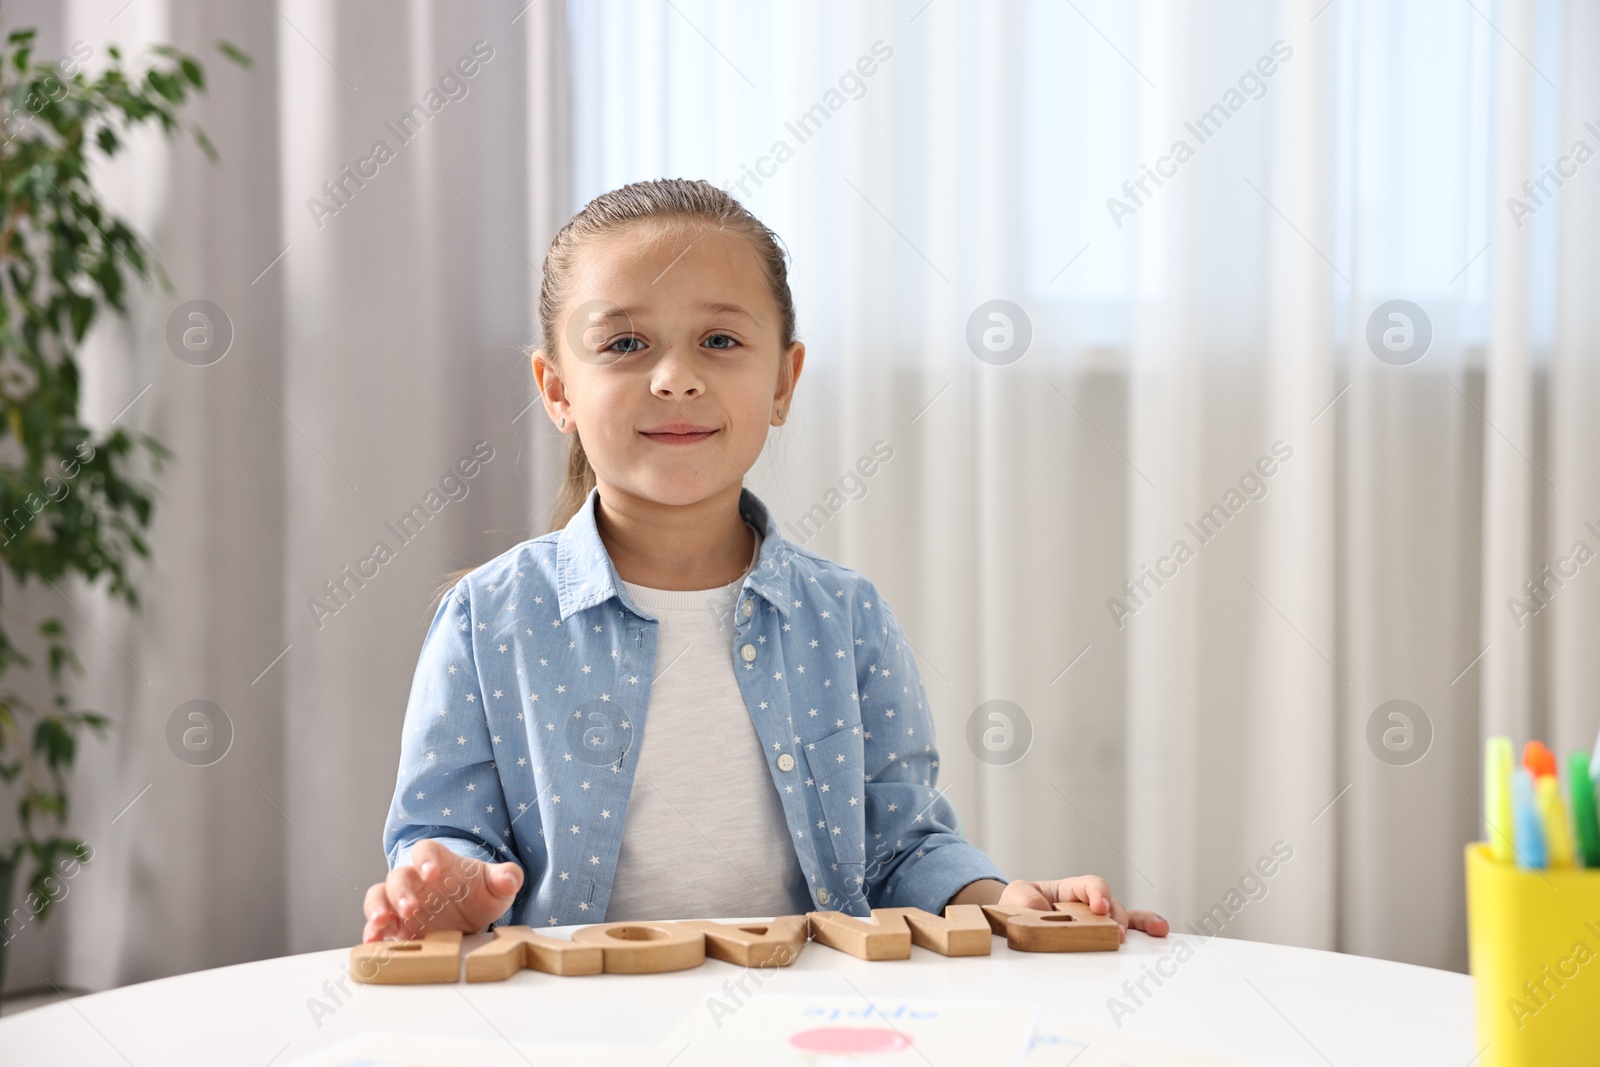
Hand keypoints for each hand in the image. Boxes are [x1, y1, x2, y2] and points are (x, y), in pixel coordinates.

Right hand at [361, 838, 524, 941]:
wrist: (469, 916)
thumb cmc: (479, 893)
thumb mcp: (496, 886)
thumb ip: (505, 878)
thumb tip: (510, 879)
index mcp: (439, 863)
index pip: (426, 850)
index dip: (426, 859)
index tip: (432, 872)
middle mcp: (416, 880)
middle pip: (398, 877)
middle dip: (400, 892)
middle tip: (409, 909)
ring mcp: (402, 902)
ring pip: (379, 896)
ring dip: (377, 908)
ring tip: (380, 923)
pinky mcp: (396, 926)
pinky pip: (377, 926)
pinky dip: (372, 933)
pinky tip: (373, 944)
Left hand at [998, 876, 1168, 942]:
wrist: (1016, 920)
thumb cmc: (1020, 904)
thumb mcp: (1016, 895)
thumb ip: (1025, 897)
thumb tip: (1042, 907)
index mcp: (1071, 889)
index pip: (1090, 885)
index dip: (1097, 893)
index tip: (1099, 907)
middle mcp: (1089, 904)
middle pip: (1112, 904)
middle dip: (1117, 917)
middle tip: (1116, 933)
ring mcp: (1097, 921)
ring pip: (1126, 917)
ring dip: (1143, 923)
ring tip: (1158, 930)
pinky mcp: (1099, 936)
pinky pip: (1123, 933)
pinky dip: (1143, 933)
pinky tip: (1159, 934)